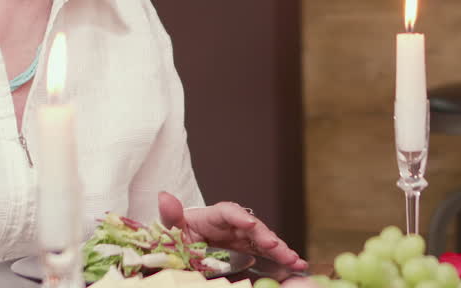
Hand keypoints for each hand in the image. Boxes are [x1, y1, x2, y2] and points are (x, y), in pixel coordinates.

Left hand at [158, 192, 307, 271]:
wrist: (179, 250)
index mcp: (212, 216)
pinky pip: (265, 253)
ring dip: (281, 249)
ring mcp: (241, 238)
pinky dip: (280, 258)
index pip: (228, 211)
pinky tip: (295, 265)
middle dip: (266, 236)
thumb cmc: (176, 237)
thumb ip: (170, 216)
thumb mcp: (170, 229)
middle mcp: (231, 225)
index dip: (240, 216)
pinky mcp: (247, 251)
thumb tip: (164, 196)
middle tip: (277, 247)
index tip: (250, 224)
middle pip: (252, 227)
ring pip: (264, 240)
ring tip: (296, 260)